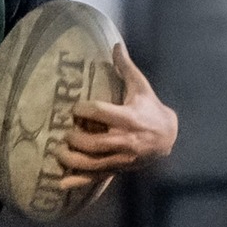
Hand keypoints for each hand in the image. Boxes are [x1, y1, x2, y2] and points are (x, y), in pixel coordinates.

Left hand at [55, 43, 177, 187]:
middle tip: (65, 132)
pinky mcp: (117, 169)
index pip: (100, 113)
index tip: (74, 108)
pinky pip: (96, 177)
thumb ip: (126, 68)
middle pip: (92, 142)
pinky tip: (60, 183)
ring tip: (58, 151)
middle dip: (74, 137)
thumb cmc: (151, 109)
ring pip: (91, 162)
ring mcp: (120, 158)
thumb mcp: (141, 88)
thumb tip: (115, 44)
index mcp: (128, 118)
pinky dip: (78, 181)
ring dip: (71, 159)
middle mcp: (124, 140)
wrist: (168, 138)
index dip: (82, 109)